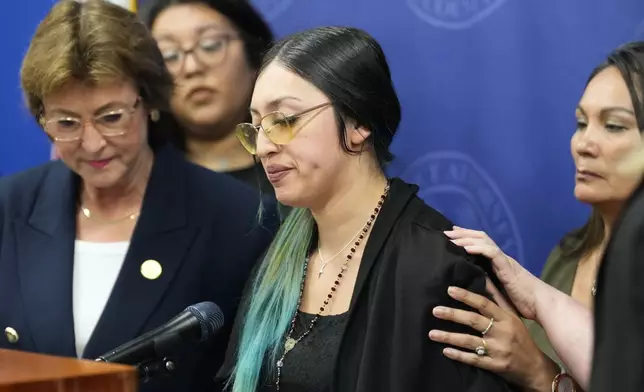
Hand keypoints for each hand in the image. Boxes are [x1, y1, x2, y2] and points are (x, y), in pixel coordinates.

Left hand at [428, 282, 558, 391]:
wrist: (535, 367)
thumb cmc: (520, 337)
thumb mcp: (513, 316)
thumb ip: (498, 298)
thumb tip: (485, 277)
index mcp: (505, 318)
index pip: (484, 304)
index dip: (467, 296)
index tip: (450, 290)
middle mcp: (502, 332)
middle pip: (474, 321)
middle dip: (453, 315)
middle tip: (435, 310)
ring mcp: (498, 349)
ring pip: (470, 341)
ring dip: (449, 337)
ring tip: (432, 333)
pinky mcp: (495, 365)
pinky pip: (474, 359)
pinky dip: (459, 355)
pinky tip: (445, 351)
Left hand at [444, 226, 539, 319]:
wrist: (540, 305)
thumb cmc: (522, 301)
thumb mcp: (499, 291)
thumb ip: (487, 283)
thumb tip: (471, 283)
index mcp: (497, 262)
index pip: (480, 243)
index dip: (466, 236)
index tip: (451, 235)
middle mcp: (500, 258)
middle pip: (480, 237)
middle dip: (462, 234)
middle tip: (445, 233)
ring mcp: (504, 261)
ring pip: (484, 242)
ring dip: (467, 239)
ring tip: (452, 239)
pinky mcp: (508, 268)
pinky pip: (492, 253)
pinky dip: (479, 249)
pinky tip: (467, 248)